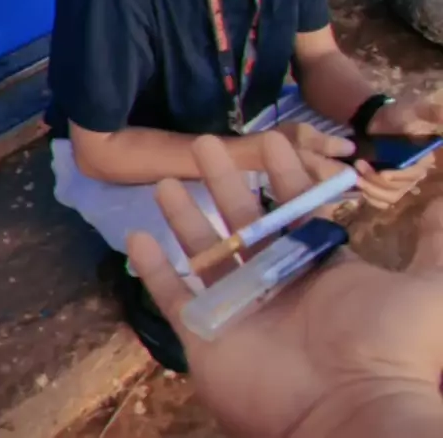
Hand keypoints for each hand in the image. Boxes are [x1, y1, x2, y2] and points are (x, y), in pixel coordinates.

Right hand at [127, 133, 442, 437]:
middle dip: (225, 180)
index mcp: (319, 267)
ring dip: (185, 216)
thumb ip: (437, 242)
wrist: (351, 411)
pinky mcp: (206, 334)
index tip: (271, 139)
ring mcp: (238, 307)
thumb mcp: (431, 288)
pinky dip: (154, 268)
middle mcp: (276, 283)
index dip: (284, 173)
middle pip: (244, 220)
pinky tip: (137, 236)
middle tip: (207, 142)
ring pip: (205, 251)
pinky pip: (172, 295)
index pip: (295, 210)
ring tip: (167, 178)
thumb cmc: (389, 346)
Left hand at [358, 92, 442, 209]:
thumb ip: (429, 112)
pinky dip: (370, 197)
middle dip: (376, 180)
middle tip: (359, 165)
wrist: (377, 120)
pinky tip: (360, 187)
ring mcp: (401, 183)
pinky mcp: (387, 187)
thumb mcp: (413, 109)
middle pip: (398, 188)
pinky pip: (381, 201)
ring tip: (355, 175)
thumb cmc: (397, 114)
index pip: (414, 174)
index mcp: (424, 159)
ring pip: (389, 197)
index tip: (383, 173)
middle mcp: (415, 174)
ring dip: (371, 189)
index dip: (399, 176)